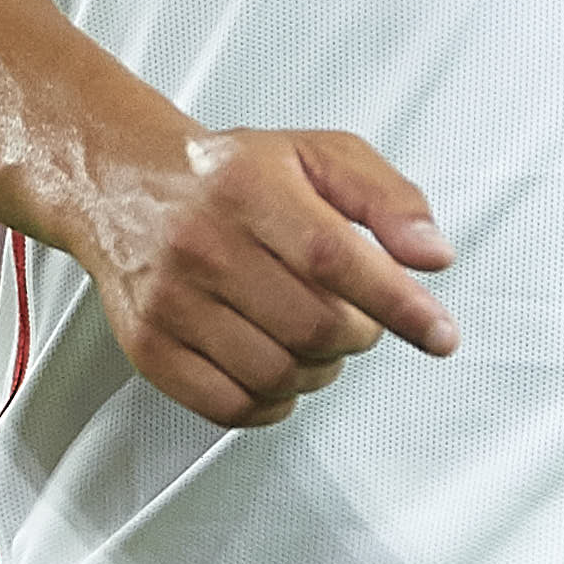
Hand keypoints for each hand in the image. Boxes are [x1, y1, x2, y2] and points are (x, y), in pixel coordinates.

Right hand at [74, 125, 456, 427]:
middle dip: (359, 335)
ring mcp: (170, 301)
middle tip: (357, 317)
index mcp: (250, 188)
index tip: (439, 334)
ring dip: (319, 370)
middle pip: (313, 327)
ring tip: (315, 338)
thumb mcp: (319, 155)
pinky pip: (230, 407)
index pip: (337, 259)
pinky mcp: (149, 347)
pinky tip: (280, 370)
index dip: (399, 305)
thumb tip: (433, 256)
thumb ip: (387, 198)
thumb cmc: (231, 173)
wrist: (124, 185)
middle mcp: (202, 244)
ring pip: (277, 374)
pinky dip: (272, 403)